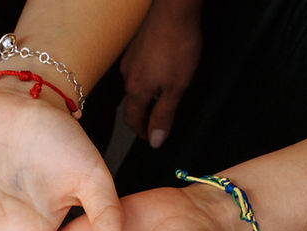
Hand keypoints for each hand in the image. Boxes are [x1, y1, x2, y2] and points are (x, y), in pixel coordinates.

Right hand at [120, 0, 202, 146]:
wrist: (174, 9)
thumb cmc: (178, 46)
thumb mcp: (176, 87)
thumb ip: (164, 115)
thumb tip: (155, 141)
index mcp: (136, 91)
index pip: (133, 121)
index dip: (142, 133)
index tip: (152, 138)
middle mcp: (127, 78)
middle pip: (132, 105)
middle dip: (143, 117)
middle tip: (156, 123)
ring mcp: (129, 61)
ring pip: (134, 87)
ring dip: (144, 97)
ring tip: (159, 98)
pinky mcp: (134, 48)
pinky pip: (137, 71)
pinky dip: (145, 79)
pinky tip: (157, 73)